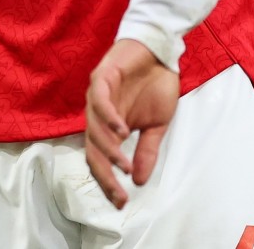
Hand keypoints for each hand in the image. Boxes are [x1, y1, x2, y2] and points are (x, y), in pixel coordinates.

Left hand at [84, 39, 180, 209]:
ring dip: (108, 150)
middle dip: (105, 175)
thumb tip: (140, 180)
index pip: (101, 161)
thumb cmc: (156, 85)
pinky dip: (109, 118)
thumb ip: (147, 150)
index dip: (109, 182)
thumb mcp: (157, 125)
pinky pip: (99, 101)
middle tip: (120, 193)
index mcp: (109, 129)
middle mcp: (97, 116)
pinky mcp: (101, 78)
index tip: (123, 202)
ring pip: (94, 130)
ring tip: (124, 164)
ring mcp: (97, 97)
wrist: (160, 50)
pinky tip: (122, 131)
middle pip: (93, 151)